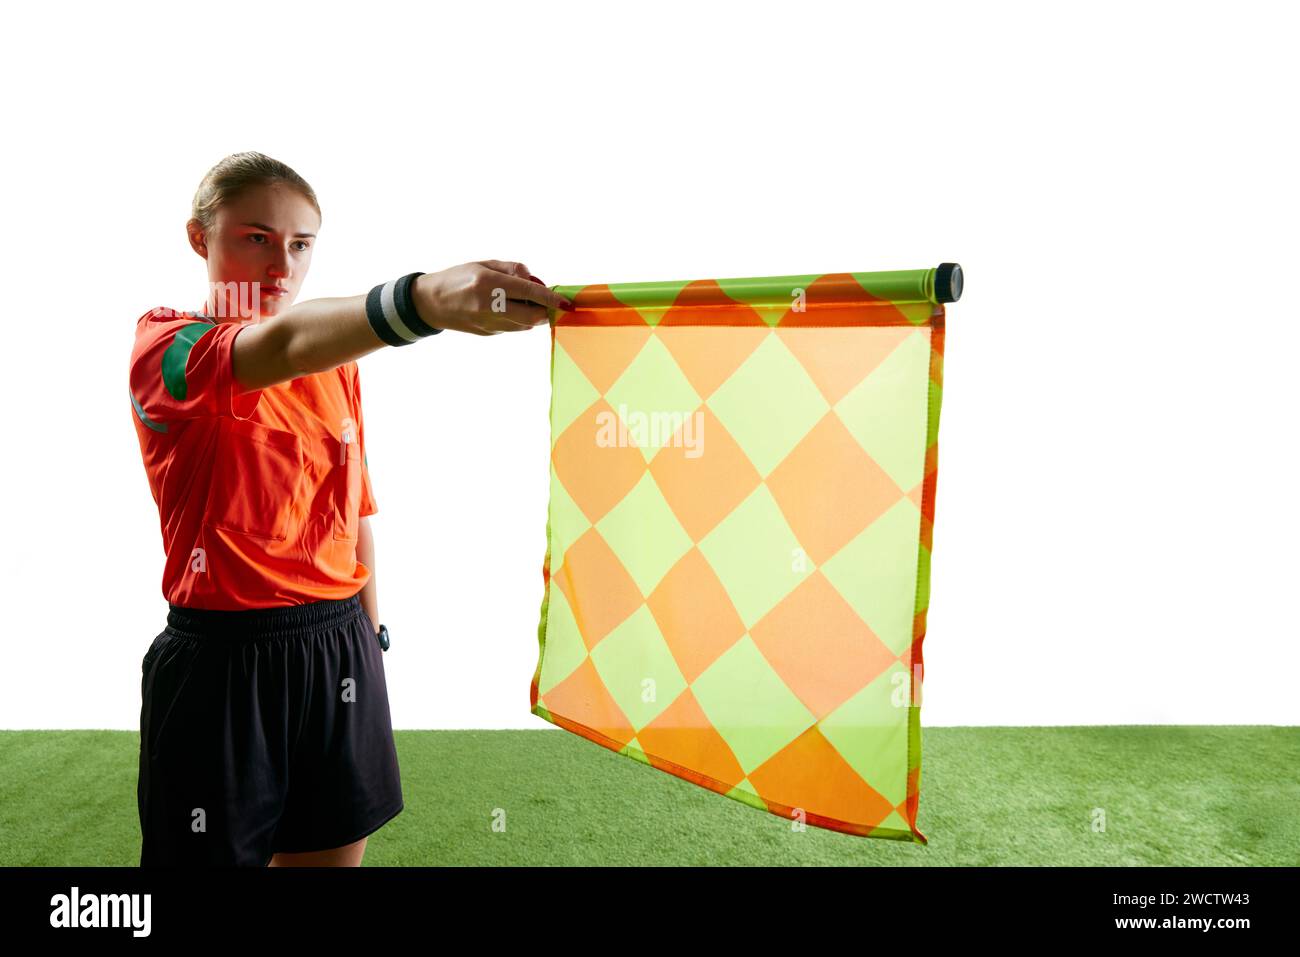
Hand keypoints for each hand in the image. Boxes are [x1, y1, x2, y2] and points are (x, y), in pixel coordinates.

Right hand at [411, 261, 572, 335]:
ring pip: (524, 325)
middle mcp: (490, 306)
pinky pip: (512, 328)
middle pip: (532, 317)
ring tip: (522, 301)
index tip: (565, 301)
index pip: (529, 293)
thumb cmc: (458, 277)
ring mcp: (489, 323)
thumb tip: (535, 279)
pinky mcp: (488, 333)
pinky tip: (508, 309)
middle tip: (547, 302)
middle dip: (546, 311)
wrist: (430, 302)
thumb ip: (512, 269)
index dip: (551, 298)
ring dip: (532, 315)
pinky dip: (518, 319)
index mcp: (490, 284)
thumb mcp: (484, 264)